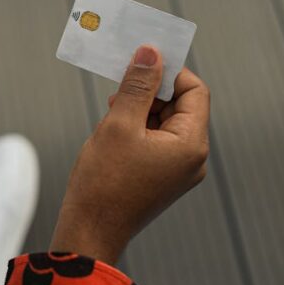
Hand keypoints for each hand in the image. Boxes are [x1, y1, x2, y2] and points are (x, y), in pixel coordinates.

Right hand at [50, 44, 210, 265]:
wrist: (88, 232)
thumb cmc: (103, 183)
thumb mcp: (119, 124)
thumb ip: (138, 86)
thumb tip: (151, 52)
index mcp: (191, 145)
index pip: (194, 90)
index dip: (169, 71)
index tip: (141, 60)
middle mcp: (192, 158)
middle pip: (181, 105)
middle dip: (151, 90)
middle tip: (120, 82)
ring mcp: (178, 170)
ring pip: (166, 121)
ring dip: (141, 108)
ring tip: (113, 111)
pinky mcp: (161, 177)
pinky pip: (157, 140)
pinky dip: (138, 127)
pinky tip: (113, 129)